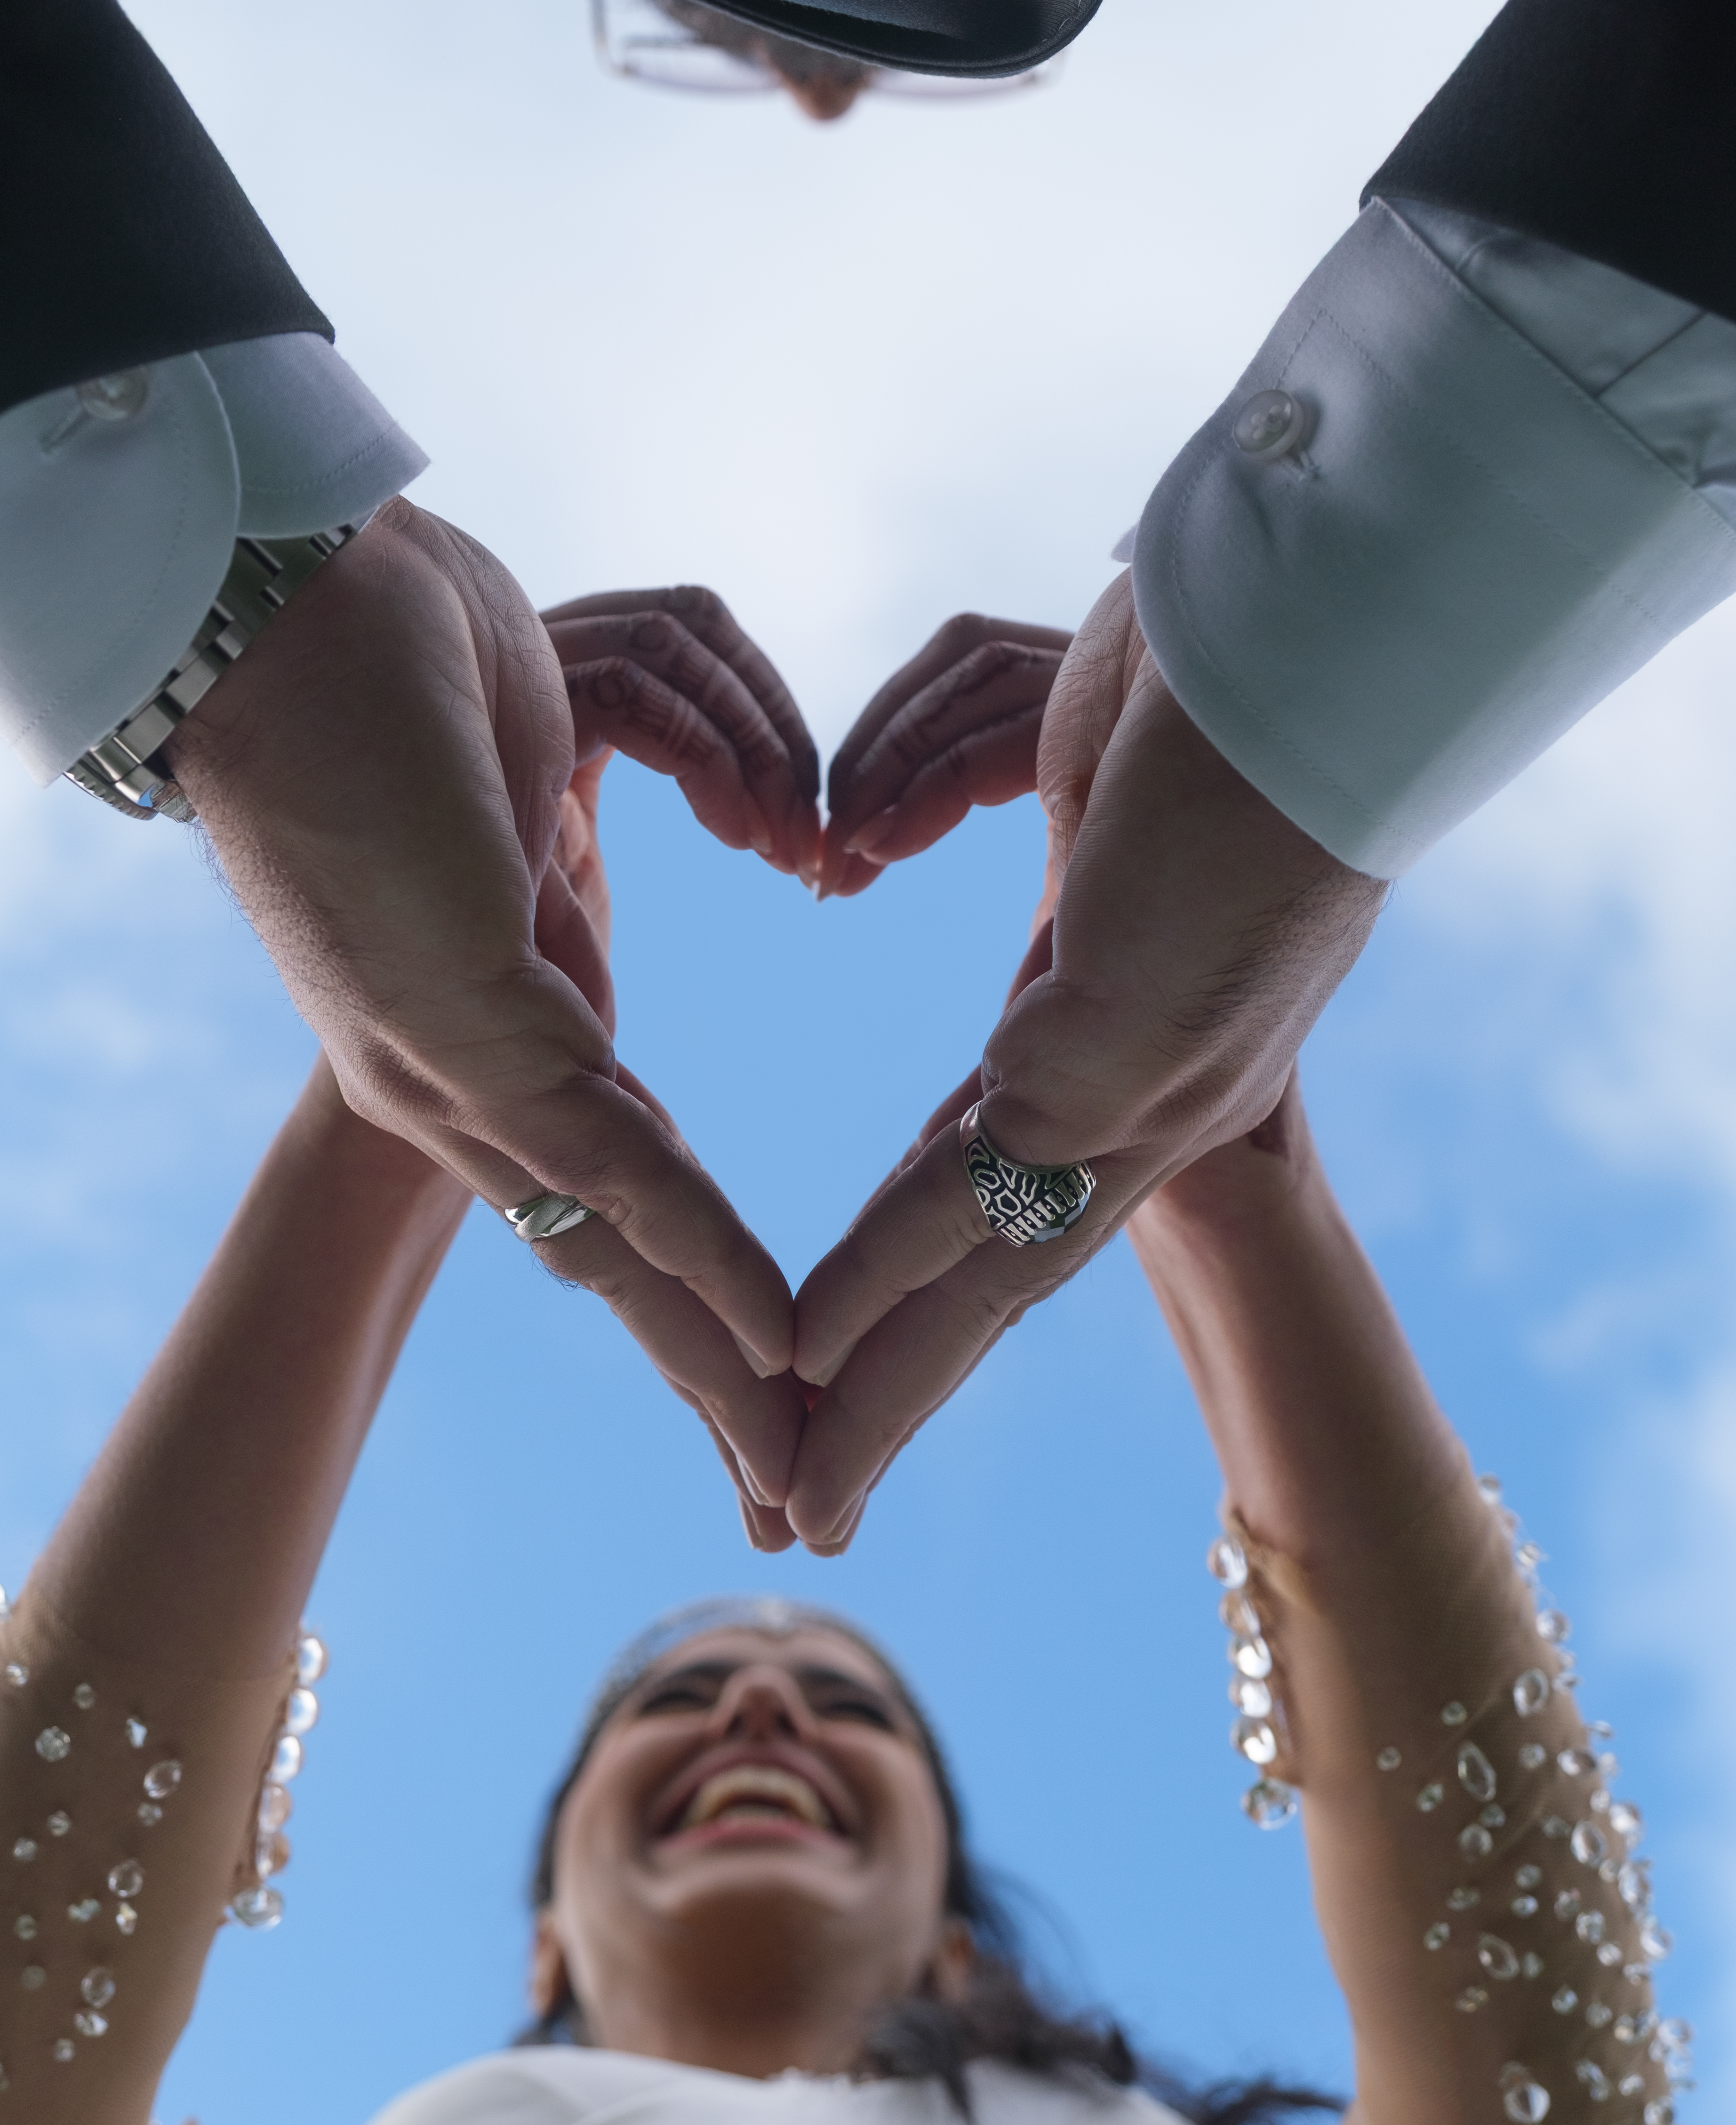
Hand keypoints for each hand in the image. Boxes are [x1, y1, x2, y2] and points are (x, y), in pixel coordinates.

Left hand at [166, 503, 806, 1527]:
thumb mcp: (549, 783)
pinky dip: (695, 1256)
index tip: (772, 1375)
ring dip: (715, 1355)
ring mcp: (453, 1061)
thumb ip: (634, 839)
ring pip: (614, 1241)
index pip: (618, 1188)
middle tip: (789, 1483)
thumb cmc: (413, 660)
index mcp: (482, 1021)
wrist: (284, 591)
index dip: (697, 1287)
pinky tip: (760, 1334)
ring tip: (791, 1448)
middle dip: (711, 1376)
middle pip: (614, 1255)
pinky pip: (608, 1165)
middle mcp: (458, 1072)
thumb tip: (760, 827)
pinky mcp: (462, 1023)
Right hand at [787, 574, 1386, 1549]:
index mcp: (1138, 1030)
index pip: (1000, 1189)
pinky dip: (888, 1270)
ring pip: (992, 1261)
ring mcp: (1148, 1078)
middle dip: (895, 1388)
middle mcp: (1155, 1085)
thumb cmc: (1205, 672)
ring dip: (883, 1375)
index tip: (843, 1362)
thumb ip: (961, 804)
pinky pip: (979, 1181)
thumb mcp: (1072, 773)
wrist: (1320, 630)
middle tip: (811, 1494)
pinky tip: (815, 1346)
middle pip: (998, 1266)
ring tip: (804, 1470)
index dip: (916, 1284)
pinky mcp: (1124, 1042)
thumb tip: (856, 840)